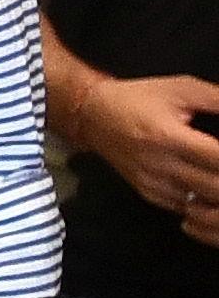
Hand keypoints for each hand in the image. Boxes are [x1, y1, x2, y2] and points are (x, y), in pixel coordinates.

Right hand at [74, 73, 218, 225]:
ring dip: (218, 197)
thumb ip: (218, 99)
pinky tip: (211, 192)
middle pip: (215, 188)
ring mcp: (153, 184)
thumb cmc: (139, 98)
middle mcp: (159, 165)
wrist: (92, 115)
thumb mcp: (182, 88)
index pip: (218, 159)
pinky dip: (206, 205)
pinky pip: (186, 209)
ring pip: (202, 206)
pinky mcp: (149, 194)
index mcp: (168, 136)